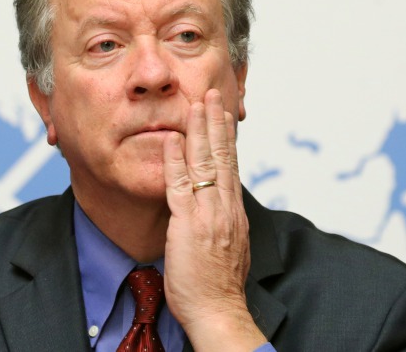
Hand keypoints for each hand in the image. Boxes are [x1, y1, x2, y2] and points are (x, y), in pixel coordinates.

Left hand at [163, 89, 266, 350]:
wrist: (219, 311)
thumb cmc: (219, 288)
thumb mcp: (229, 248)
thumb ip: (224, 225)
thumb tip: (223, 213)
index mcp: (233, 212)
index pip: (231, 166)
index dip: (226, 138)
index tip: (223, 114)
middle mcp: (225, 207)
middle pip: (223, 156)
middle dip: (216, 122)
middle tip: (213, 93)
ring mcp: (208, 214)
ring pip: (205, 163)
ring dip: (199, 130)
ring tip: (196, 103)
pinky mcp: (188, 224)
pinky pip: (180, 186)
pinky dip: (176, 160)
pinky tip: (171, 138)